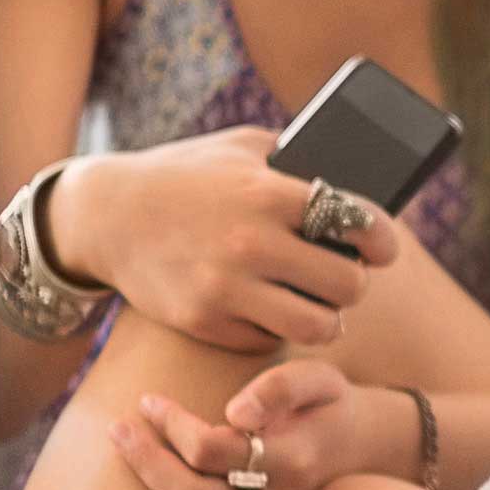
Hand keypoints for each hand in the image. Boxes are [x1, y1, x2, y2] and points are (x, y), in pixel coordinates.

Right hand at [48, 125, 401, 359]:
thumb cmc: (184, 175)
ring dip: (326, 316)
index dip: (382, 239)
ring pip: (319, 326)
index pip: (359, 223)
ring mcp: (225, 288)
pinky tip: (268, 308)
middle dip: (353, 280)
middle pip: (349, 285)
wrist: (107, 214)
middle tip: (342, 274)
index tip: (381, 245)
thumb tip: (356, 181)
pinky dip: (277, 329)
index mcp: (267, 193)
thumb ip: (296, 162)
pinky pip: (271, 341)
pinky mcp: (205, 322)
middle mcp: (250, 243)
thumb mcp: (241, 147)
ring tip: (316, 302)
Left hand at [105, 365, 402, 489]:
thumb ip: (278, 388)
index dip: (172, 424)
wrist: (370, 445)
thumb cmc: (328, 405)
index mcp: (289, 460)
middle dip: (149, 465)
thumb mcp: (316, 378)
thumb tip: (235, 411)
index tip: (148, 402)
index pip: (211, 448)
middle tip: (118, 431)